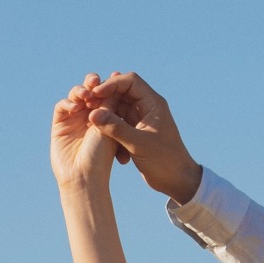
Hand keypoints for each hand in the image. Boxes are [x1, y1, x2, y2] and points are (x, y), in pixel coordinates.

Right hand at [50, 87, 117, 192]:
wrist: (88, 183)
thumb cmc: (108, 163)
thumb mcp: (121, 137)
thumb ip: (114, 116)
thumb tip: (108, 91)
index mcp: (122, 113)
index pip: (121, 88)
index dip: (112, 83)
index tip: (105, 86)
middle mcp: (101, 114)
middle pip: (98, 89)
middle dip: (95, 84)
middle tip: (93, 82)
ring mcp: (81, 118)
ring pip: (80, 95)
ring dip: (81, 91)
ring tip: (85, 96)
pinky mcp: (63, 124)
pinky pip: (63, 107)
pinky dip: (68, 103)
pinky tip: (75, 109)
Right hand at [73, 70, 202, 202]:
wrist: (176, 181)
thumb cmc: (164, 161)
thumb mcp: (138, 144)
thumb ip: (115, 128)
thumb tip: (93, 114)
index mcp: (153, 104)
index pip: (130, 81)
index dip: (111, 84)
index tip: (95, 94)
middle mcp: (147, 107)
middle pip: (121, 91)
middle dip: (104, 97)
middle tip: (87, 105)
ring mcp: (141, 119)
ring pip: (117, 106)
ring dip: (104, 113)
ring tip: (90, 122)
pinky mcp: (135, 131)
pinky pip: (117, 121)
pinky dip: (108, 126)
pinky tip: (102, 137)